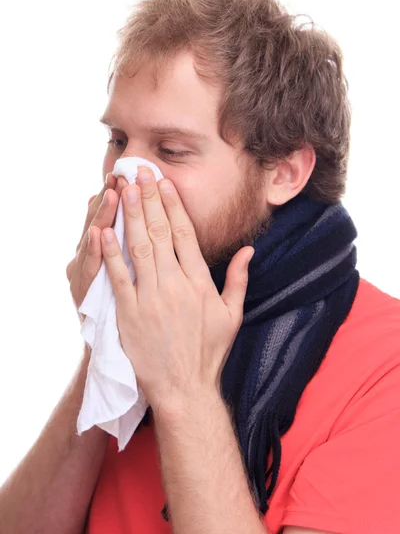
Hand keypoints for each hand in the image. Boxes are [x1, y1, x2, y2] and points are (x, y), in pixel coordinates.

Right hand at [66, 172, 128, 323]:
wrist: (108, 349)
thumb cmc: (115, 307)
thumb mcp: (107, 270)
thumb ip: (114, 242)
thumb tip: (113, 207)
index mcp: (98, 249)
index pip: (109, 215)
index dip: (115, 194)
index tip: (127, 173)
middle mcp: (88, 257)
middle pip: (100, 221)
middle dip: (109, 198)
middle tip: (119, 173)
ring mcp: (85, 274)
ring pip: (92, 241)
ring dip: (101, 217)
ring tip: (110, 193)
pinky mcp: (85, 294)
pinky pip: (92, 272)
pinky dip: (94, 253)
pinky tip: (98, 234)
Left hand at [99, 167, 253, 410]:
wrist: (185, 388)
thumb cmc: (209, 352)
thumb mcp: (232, 314)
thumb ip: (238, 278)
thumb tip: (249, 249)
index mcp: (199, 282)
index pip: (185, 234)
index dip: (173, 205)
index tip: (164, 183)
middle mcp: (175, 285)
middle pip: (160, 233)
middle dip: (148, 199)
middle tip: (139, 172)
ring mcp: (150, 298)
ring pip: (139, 248)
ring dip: (129, 216)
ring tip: (122, 188)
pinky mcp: (129, 313)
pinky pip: (119, 277)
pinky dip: (110, 253)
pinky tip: (104, 230)